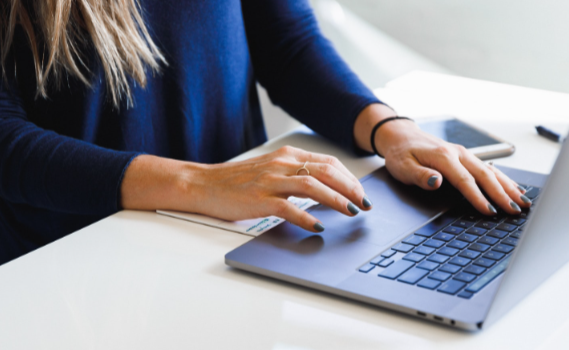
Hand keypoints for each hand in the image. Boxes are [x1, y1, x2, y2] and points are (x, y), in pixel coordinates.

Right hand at [120, 146, 371, 231]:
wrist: (203, 184)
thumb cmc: (237, 181)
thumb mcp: (271, 169)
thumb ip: (295, 174)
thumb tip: (326, 188)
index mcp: (287, 155)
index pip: (328, 162)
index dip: (349, 177)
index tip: (362, 192)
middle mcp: (281, 164)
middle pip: (326, 171)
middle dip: (350, 188)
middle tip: (364, 203)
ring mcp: (270, 181)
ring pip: (312, 186)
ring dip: (336, 199)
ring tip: (351, 212)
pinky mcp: (259, 199)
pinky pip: (289, 208)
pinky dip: (307, 217)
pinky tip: (318, 226)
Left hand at [354, 104, 530, 214]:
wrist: (401, 135)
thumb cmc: (401, 153)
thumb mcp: (403, 167)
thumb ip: (420, 176)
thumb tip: (437, 181)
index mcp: (443, 157)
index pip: (465, 180)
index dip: (478, 197)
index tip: (490, 211)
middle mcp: (458, 154)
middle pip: (485, 175)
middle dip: (502, 194)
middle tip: (516, 210)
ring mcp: (464, 154)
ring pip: (491, 171)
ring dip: (508, 186)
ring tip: (523, 202)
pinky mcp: (466, 157)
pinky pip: (489, 168)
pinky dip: (504, 179)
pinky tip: (514, 188)